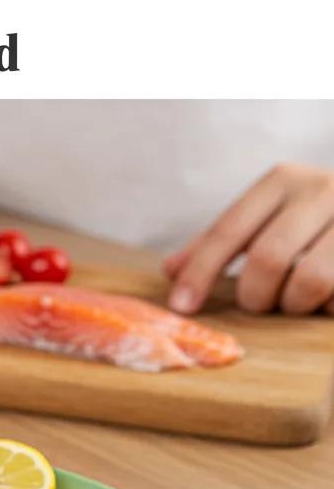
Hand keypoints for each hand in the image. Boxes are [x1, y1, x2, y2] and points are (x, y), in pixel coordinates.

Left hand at [165, 163, 333, 314]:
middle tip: (259, 303)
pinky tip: (328, 298)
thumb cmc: (314, 220)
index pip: (227, 231)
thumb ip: (222, 242)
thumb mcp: (269, 217)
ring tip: (297, 299)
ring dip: (294, 304)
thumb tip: (170, 271)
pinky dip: (327, 305)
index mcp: (282, 180)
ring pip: (309, 281)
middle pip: (267, 259)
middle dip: (254, 296)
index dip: (199, 273)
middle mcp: (322, 189)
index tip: (180, 308)